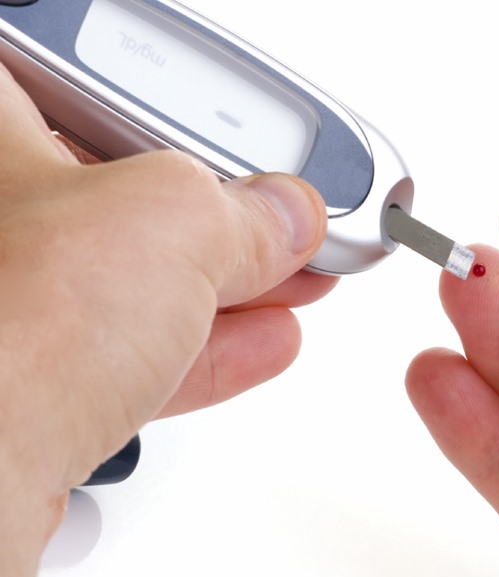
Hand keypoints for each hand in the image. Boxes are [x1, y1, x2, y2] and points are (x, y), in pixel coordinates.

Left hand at [0, 64, 334, 576]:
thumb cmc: (12, 329)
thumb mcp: (175, 220)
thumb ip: (247, 210)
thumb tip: (285, 217)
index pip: (99, 100)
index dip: (191, 126)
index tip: (258, 158)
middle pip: (124, 198)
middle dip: (226, 218)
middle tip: (290, 228)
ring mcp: (8, 307)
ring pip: (133, 283)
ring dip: (229, 288)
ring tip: (299, 285)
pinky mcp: (27, 383)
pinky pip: (130, 352)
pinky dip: (204, 348)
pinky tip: (263, 342)